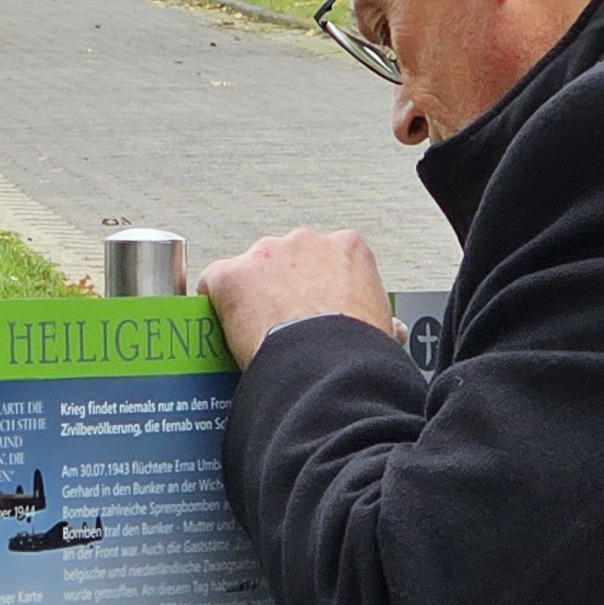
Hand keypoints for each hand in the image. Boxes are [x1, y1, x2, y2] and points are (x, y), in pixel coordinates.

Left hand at [197, 229, 394, 367]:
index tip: (312, 309)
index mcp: (348, 248)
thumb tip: (389, 330)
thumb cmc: (359, 349)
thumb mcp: (382, 325)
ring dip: (251, 297)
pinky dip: (217, 307)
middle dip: (282, 289)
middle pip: (284, 261)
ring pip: (249, 272)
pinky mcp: (232, 274)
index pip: (325, 260)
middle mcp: (306, 241)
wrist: (331, 363)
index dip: (316, 288)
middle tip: (284, 324)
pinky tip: (226, 332)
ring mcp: (266, 254)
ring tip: (257, 334)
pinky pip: (214, 285)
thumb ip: (378, 316)